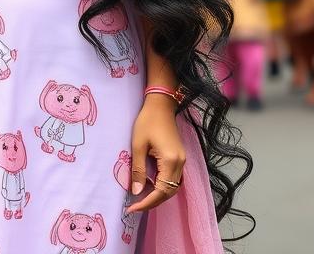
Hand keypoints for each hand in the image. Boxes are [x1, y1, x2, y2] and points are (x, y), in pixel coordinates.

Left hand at [125, 95, 184, 213]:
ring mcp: (182, 160)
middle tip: (134, 206)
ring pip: (172, 187)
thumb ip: (138, 170)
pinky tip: (151, 187)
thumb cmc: (147, 122)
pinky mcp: (180, 157)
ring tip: (141, 199)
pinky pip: (174, 179)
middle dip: (152, 202)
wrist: (161, 105)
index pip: (161, 191)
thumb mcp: (138, 146)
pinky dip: (163, 187)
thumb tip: (136, 192)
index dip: (146, 202)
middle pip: (169, 192)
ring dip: (158, 196)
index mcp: (170, 161)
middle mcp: (180, 163)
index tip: (132, 208)